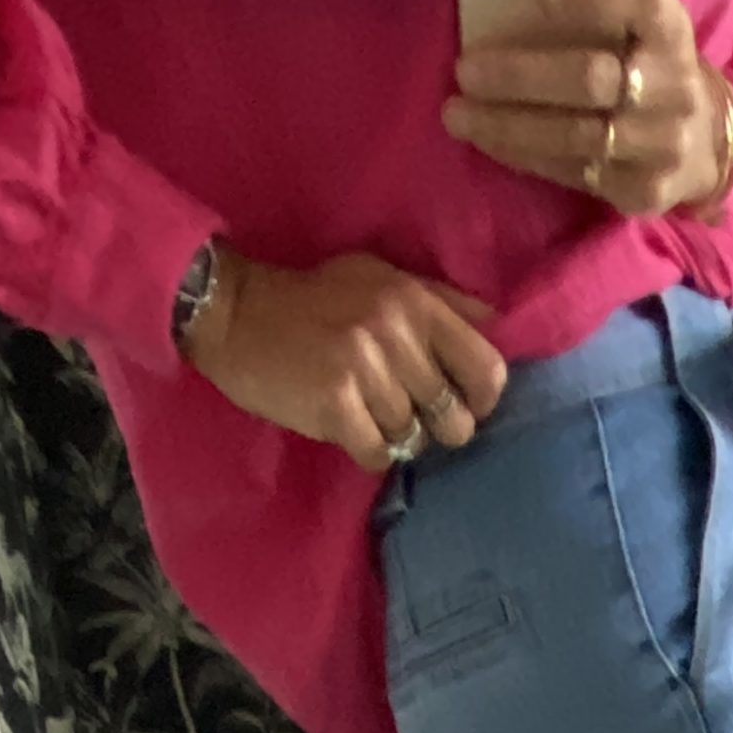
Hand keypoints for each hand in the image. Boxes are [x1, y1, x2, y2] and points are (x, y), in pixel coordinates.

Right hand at [185, 249, 507, 474]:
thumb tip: (496, 326)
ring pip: (413, 437)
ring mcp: (365, 371)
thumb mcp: (381, 278)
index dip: (482, 399)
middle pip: (453, 414)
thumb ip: (440, 301)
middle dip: (436, 425)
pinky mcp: (335, 406)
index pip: (487, 368)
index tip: (463, 403)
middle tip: (409, 415)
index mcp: (415, 302)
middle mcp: (396, 334)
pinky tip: (349, 428)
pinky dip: (369, 450)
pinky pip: (379, 454)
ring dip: (394, 435)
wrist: (236, 314)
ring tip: (367, 411)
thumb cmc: (314, 299)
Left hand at [445, 0, 725, 217]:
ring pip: (575, 136)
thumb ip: (593, 3)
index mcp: (668, 29)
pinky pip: (572, 174)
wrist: (702, 143)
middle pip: (590, 78)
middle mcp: (673, 86)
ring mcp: (662, 145)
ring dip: (507, 125)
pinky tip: (488, 140)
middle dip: (520, 74)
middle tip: (464, 70)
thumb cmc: (643, 63)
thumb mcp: (633, 22)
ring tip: (457, 114)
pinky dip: (523, 155)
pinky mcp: (644, 191)